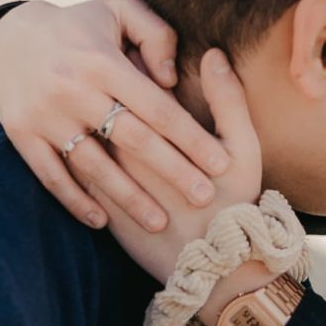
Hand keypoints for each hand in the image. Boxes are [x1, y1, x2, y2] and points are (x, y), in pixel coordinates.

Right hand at [0, 0, 237, 230]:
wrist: (8, 37)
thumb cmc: (79, 27)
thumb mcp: (118, 10)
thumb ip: (155, 34)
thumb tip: (171, 79)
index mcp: (102, 60)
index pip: (157, 106)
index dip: (191, 137)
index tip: (220, 163)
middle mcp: (74, 89)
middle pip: (133, 139)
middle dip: (172, 171)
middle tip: (204, 199)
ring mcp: (45, 115)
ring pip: (94, 165)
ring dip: (128, 198)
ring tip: (160, 223)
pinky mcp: (21, 134)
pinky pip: (51, 175)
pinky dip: (75, 200)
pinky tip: (101, 221)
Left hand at [96, 48, 272, 325]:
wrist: (218, 270)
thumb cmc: (236, 203)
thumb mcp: (244, 148)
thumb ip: (227, 98)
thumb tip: (213, 55)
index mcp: (160, 133)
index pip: (136, 85)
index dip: (136, 65)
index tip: (139, 56)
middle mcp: (129, 157)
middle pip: (105, 111)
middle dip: (105, 90)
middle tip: (111, 74)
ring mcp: (115, 186)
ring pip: (89, 142)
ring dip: (89, 123)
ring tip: (96, 108)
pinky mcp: (106, 212)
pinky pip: (82, 181)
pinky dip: (80, 161)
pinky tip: (85, 146)